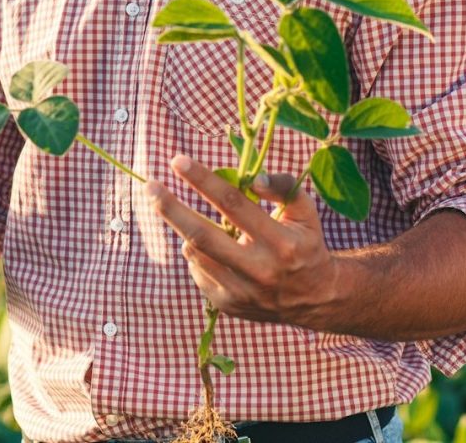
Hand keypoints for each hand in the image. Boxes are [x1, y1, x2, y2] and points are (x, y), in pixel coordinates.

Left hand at [146, 154, 340, 328]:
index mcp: (281, 243)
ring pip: (195, 253)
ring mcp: (241, 292)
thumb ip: (282, 187)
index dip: (203, 180)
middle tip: (149, 186)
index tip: (178, 161)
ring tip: (183, 213)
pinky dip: (196, 252)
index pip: (234, 205)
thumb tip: (253, 178)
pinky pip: (198, 270)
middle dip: (171, 208)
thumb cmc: (305, 244)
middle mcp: (259, 270)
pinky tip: (210, 248)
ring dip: (183, 228)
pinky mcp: (228, 305)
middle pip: (202, 236)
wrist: (316, 299)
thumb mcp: (305, 212)